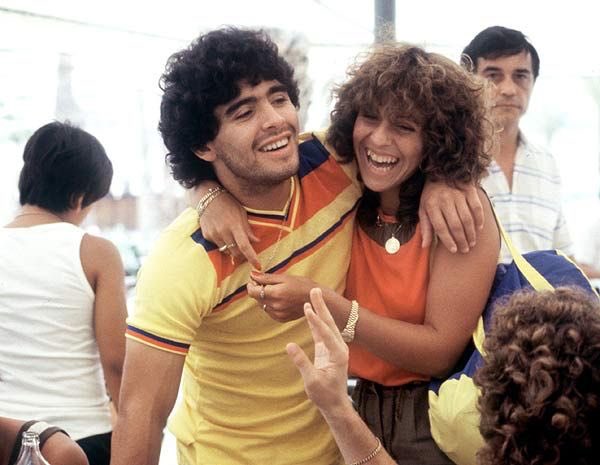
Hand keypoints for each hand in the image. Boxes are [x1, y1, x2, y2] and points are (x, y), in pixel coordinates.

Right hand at [196, 188, 260, 268]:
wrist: (207, 197)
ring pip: (226, 251)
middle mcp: (223, 232)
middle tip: (247, 253)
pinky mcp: (207, 236)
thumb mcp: (241, 213)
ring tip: (233, 239)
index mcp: (234, 226)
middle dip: (242, 256)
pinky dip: (223, 243)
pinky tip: (222, 232)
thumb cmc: (228, 203)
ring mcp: (214, 234)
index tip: (258, 266)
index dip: (252, 258)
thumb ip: (248, 229)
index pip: (245, 246)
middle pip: (236, 253)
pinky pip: (218, 245)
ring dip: (232, 249)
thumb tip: (256, 241)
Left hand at [248, 271, 316, 321]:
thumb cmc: (303, 285)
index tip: (255, 279)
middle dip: (258, 289)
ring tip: (277, 291)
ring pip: (262, 305)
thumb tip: (252, 274)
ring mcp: (278, 314)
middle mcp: (275, 306)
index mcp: (275, 294)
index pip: (252, 291)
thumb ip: (266, 277)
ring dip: (264, 297)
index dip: (251, 284)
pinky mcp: (281, 319)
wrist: (317, 300)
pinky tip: (281, 299)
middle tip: (267, 282)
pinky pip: (269, 311)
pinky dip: (270, 304)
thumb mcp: (285, 278)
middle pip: (256, 298)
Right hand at [286, 288, 348, 412]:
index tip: (307, 308)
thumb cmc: (325, 395)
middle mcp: (339, 347)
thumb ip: (302, 363)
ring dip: (319, 309)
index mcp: (338, 354)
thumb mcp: (311, 381)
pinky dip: (316, 321)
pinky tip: (310, 310)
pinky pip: (321, 331)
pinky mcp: (328, 349)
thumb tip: (288, 345)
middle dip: (321, 306)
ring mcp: (334, 347)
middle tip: (315, 290)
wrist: (335, 404)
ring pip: (326, 324)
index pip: (325, 334)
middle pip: (329, 323)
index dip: (316, 321)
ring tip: (313, 295)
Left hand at [419, 180, 483, 252]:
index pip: (441, 227)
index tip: (454, 250)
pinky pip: (477, 207)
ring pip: (467, 218)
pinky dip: (479, 219)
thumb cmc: (431, 195)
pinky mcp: (469, 190)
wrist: (441, 171)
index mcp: (432, 205)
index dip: (448, 240)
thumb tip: (425, 246)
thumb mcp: (423, 209)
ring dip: (471, 233)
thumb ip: (425, 227)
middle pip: (455, 225)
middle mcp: (445, 200)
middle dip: (461, 240)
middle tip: (465, 249)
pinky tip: (479, 228)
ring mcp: (458, 195)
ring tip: (471, 243)